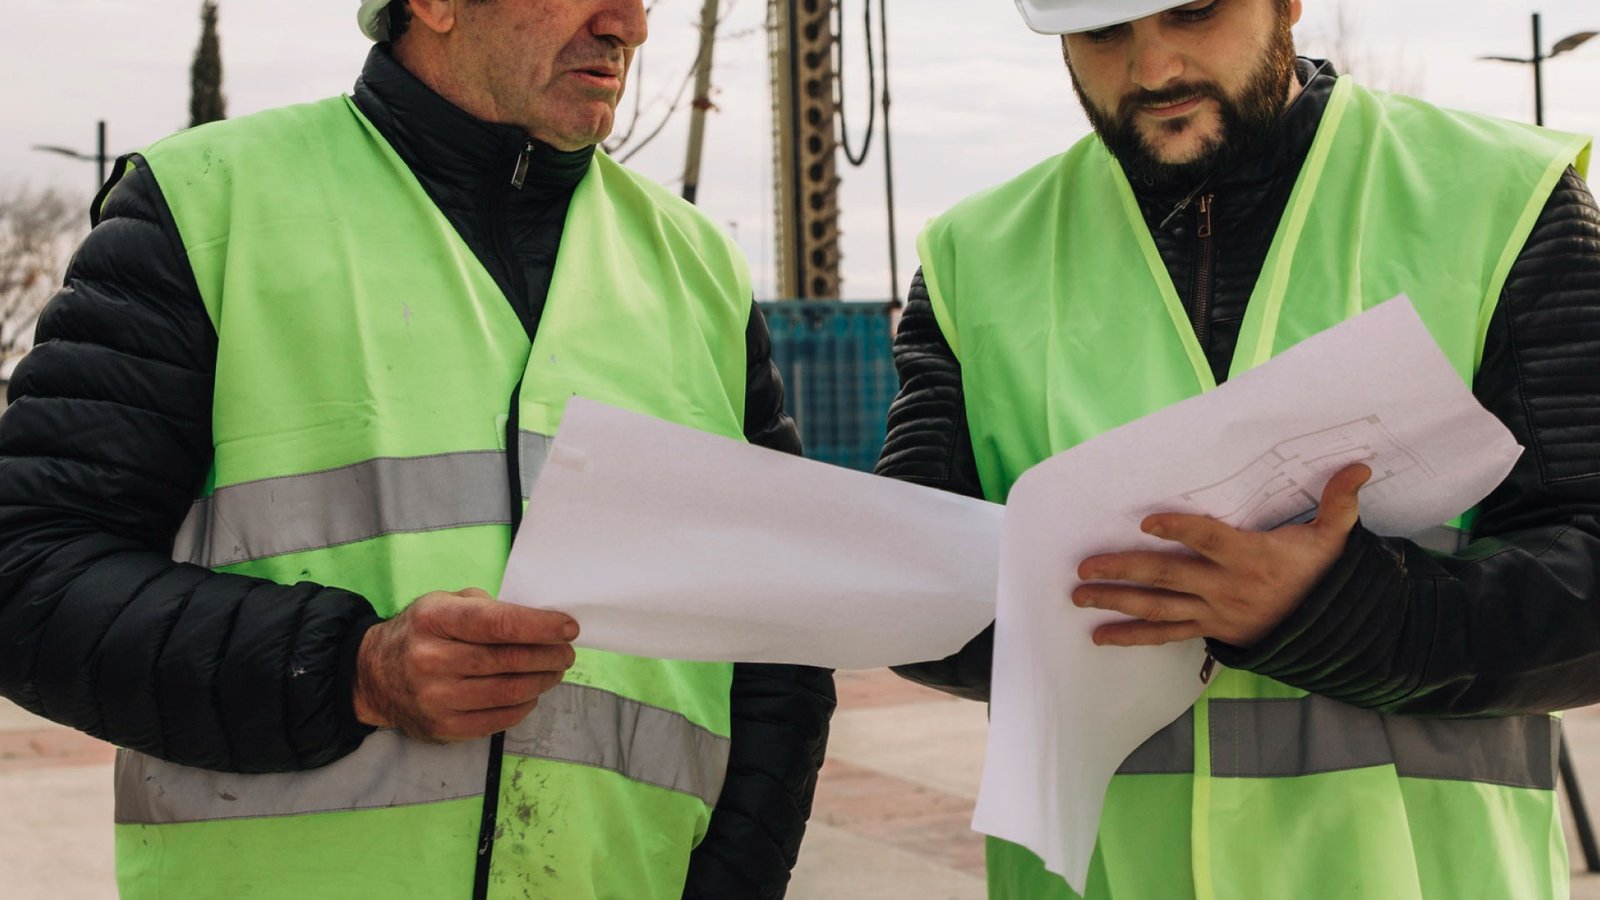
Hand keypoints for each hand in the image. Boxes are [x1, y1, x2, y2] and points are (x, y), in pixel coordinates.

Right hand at [353, 588, 578, 741]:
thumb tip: (539, 620)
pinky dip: (524, 705)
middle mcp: (432, 659)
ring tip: (554, 670)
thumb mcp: (443, 603)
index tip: (569, 628)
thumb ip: (487, 606)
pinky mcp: (443, 727)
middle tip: (566, 652)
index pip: (499, 623)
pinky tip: (531, 692)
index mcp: (435, 619)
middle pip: (510, 659)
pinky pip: (500, 718)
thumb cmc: (421, 633)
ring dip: (543, 681)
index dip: (541, 626)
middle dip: (550, 655)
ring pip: (510, 691)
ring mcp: (436, 698)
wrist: (373, 676)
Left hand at [1072, 463, 1370, 648]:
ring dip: (1115, 602)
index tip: (1147, 521)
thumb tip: (1359, 466)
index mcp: (1250, 557)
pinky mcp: (1207, 629)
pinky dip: (1131, 636)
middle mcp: (1224, 587)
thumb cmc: (1319, 577)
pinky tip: (1100, 636)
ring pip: (1157, 607)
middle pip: (1166, 576)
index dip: (1179, 529)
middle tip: (1084, 565)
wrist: (1328, 633)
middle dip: (1123, 570)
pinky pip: (1164, 635)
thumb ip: (1337, 503)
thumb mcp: (1331, 539)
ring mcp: (1212, 612)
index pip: (1208, 539)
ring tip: (1079, 596)